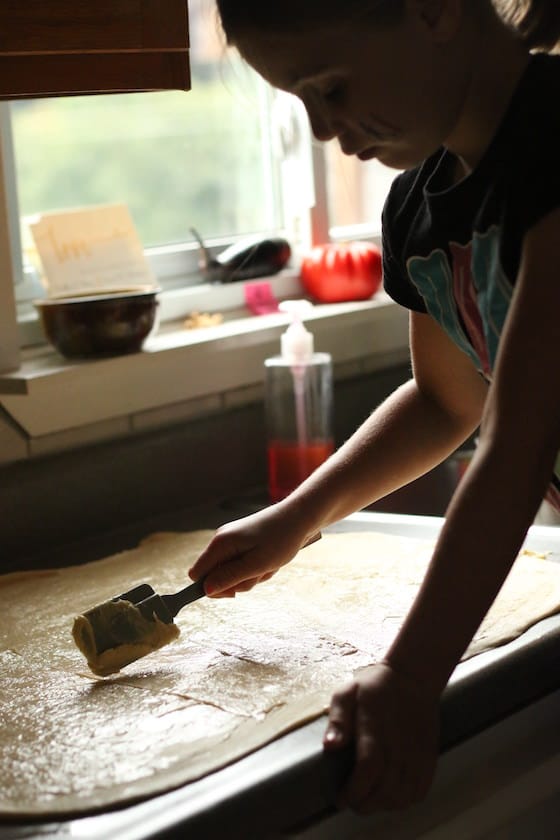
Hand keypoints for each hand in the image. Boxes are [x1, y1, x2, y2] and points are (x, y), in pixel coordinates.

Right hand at [189, 504, 313, 597]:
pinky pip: (243, 564)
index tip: (234, 592)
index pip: (197, 574)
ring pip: (232, 572)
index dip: (211, 588)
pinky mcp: (243, 542)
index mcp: (220, 543)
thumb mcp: (257, 564)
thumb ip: (230, 577)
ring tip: (269, 565)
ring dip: (252, 575)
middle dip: (238, 582)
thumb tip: (206, 590)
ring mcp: (232, 540)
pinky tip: (271, 561)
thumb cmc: (281, 539)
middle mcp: (222, 540)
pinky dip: (257, 568)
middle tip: (260, 574)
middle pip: (216, 575)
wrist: (300, 517)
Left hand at [323, 663, 439, 811]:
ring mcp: (417, 753)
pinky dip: (404, 801)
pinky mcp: (428, 757)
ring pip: (403, 795)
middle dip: (365, 804)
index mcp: (375, 728)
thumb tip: (330, 746)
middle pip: (386, 789)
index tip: (341, 799)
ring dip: (384, 805)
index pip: (368, 769)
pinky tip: (391, 796)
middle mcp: (399, 744)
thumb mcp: (347, 692)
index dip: (354, 791)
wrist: (413, 678)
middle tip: (351, 801)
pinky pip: (419, 790)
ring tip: (369, 800)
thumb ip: (338, 718)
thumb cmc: (376, 686)